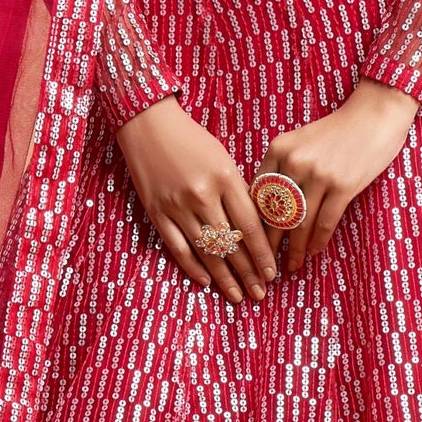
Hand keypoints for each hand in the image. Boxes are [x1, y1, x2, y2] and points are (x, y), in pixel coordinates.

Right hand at [113, 94, 280, 303]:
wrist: (148, 125)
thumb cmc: (193, 141)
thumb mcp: (223, 159)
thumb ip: (237, 192)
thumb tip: (254, 231)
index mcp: (225, 177)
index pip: (250, 225)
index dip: (262, 253)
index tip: (273, 273)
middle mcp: (202, 194)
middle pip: (230, 243)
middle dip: (248, 272)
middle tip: (260, 293)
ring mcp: (177, 206)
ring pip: (206, 251)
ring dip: (224, 277)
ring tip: (238, 296)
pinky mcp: (157, 212)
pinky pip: (178, 248)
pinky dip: (192, 267)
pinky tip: (206, 282)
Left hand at [253, 77, 420, 276]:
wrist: (375, 114)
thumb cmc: (337, 130)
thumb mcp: (300, 141)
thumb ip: (282, 168)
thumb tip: (269, 208)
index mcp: (278, 149)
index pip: (258, 195)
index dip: (253, 223)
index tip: (251, 243)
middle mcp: (294, 162)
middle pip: (275, 213)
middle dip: (269, 244)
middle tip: (264, 266)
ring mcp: (319, 174)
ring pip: (300, 223)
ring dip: (295, 249)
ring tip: (291, 265)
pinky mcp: (343, 185)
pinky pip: (325, 222)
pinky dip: (318, 241)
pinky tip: (314, 252)